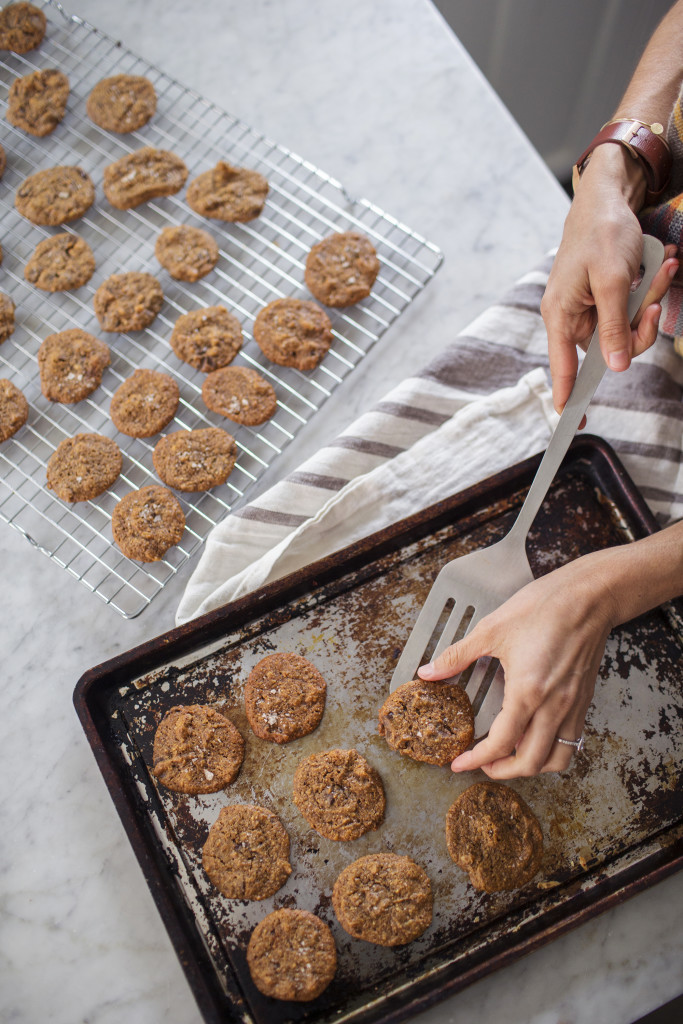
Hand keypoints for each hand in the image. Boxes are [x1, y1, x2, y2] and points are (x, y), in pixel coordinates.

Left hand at [417, 553, 617, 776]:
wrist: (589, 596)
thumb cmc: (545, 607)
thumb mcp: (492, 629)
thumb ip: (458, 655)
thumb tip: (429, 671)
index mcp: (528, 692)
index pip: (501, 744)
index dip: (476, 760)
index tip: (460, 763)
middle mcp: (554, 706)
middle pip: (530, 762)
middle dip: (502, 771)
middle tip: (481, 763)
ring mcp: (573, 706)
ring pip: (557, 759)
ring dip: (531, 765)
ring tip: (509, 756)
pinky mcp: (584, 700)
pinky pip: (571, 740)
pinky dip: (552, 750)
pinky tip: (535, 736)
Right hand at [540, 145, 677, 418]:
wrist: (608, 197)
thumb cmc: (602, 233)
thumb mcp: (613, 281)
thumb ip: (615, 326)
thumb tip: (616, 366)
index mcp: (561, 315)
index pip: (562, 367)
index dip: (568, 396)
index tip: (571, 423)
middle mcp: (572, 317)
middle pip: (609, 349)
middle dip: (640, 328)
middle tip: (656, 306)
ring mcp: (590, 308)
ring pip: (626, 330)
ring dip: (651, 304)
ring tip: (664, 269)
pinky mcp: (606, 299)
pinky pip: (632, 311)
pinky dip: (651, 293)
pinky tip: (661, 267)